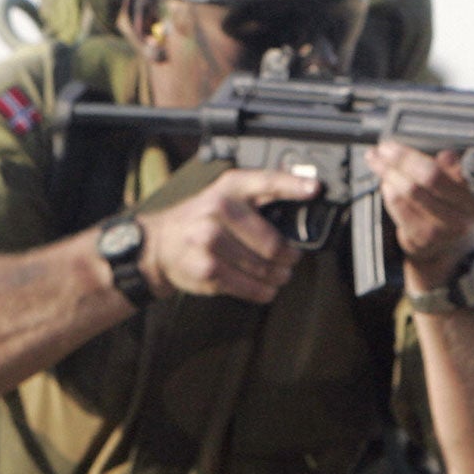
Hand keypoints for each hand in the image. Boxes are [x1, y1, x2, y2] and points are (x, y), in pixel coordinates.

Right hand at [138, 168, 319, 302]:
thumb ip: (260, 197)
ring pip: (265, 269)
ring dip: (279, 277)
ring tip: (278, 275)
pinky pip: (251, 287)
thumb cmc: (200, 219)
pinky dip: (264, 291)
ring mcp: (209, 241)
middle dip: (289, 257)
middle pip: (274, 244)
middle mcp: (217, 210)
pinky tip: (264, 287)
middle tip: (290, 260)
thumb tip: (304, 201)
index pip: (266, 181)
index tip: (315, 189)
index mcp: (228, 188)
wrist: (159, 244)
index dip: (293, 185)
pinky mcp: (207, 270)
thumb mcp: (223, 196)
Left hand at [369, 140, 473, 279]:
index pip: (458, 165)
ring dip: (389, 172)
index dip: (432, 153)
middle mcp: (470, 208)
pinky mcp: (426, 236)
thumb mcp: (454, 179)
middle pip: (431, 176)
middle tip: (384, 148)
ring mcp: (448, 225)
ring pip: (411, 191)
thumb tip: (443, 152)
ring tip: (377, 161)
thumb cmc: (445, 200)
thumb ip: (447, 163)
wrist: (442, 241)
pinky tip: (385, 183)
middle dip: (402, 158)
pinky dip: (388, 191)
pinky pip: (399, 207)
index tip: (406, 141)